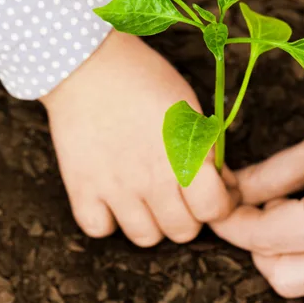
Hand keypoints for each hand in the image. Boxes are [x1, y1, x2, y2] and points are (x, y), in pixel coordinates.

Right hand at [41, 30, 234, 246]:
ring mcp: (115, 188)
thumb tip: (221, 184)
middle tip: (182, 195)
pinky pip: (100, 229)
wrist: (88, 64)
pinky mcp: (82, 188)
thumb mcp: (191, 110)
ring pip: (145, 238)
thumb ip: (207, 152)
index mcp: (185, 157)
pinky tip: (113, 198)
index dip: (221, 205)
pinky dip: (109, 220)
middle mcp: (152, 180)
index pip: (214, 211)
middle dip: (190, 216)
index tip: (216, 194)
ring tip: (148, 198)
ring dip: (153, 222)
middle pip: (182, 232)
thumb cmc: (146, 80)